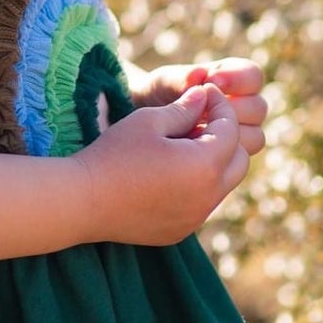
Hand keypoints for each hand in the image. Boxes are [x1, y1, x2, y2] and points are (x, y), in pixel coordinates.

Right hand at [76, 83, 247, 245]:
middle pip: (239, 160)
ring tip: (182, 142)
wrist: (83, 201)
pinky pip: (202, 203)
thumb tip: (205, 97)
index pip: (231, 130)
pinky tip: (167, 170)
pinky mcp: (181, 230)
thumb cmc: (114, 154)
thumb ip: (184, 108)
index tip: (205, 91)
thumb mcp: (149, 120)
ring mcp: (196, 218)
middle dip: (227, 135)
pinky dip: (196, 184)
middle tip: (199, 118)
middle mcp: (209, 197)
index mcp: (205, 166)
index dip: (221, 105)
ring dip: (212, 161)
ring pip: (222, 184)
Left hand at [126, 55, 267, 155]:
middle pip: (258, 108)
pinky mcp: (233, 161)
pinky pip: (239, 162)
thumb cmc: (158, 98)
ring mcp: (242, 136)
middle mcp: (245, 109)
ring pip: (255, 138)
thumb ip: (178, 79)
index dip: (238, 79)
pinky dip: (219, 154)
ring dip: (229, 133)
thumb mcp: (162, 85)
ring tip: (196, 131)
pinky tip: (193, 149)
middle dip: (232, 108)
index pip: (253, 76)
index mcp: (234, 81)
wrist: (146, 128)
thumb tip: (197, 76)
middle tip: (205, 112)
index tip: (211, 82)